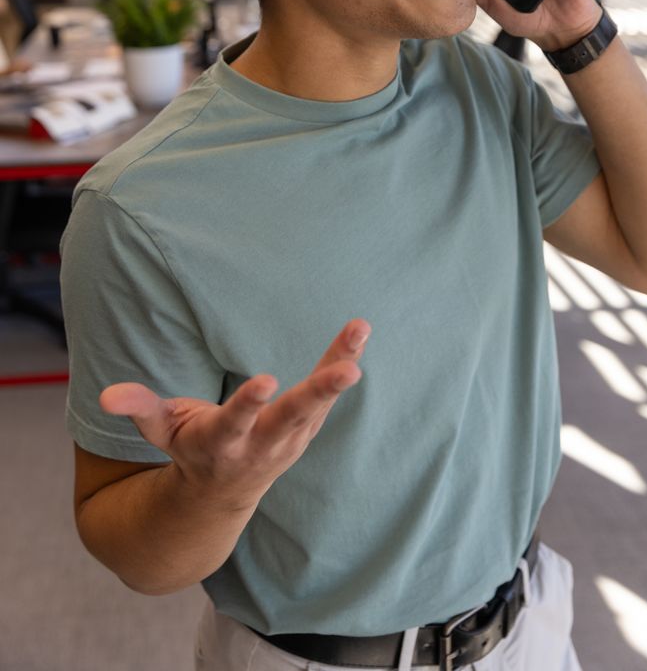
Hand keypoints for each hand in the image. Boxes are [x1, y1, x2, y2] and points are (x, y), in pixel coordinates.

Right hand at [100, 318, 370, 509]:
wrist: (220, 496)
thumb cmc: (187, 449)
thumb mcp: (159, 432)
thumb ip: (138, 409)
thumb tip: (105, 396)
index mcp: (219, 444)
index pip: (235, 424)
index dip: (249, 404)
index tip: (268, 381)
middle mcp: (260, 446)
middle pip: (292, 418)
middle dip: (319, 394)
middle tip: (349, 371)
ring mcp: (288, 440)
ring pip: (318, 405)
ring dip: (340, 369)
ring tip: (360, 331)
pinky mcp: (306, 429)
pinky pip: (326, 394)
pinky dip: (342, 361)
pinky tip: (358, 332)